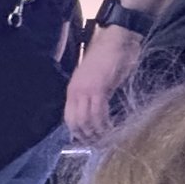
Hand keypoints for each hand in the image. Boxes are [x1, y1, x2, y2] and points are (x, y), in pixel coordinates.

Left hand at [67, 24, 143, 142]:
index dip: (77, 132)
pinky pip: (98, 113)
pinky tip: (110, 129)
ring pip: (86, 120)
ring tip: (106, 139)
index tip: (87, 140)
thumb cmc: (109, 58)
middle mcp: (75, 91)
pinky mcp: (98, 88)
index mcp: (72, 90)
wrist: (116, 39)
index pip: (68, 118)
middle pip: (75, 122)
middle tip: (98, 144)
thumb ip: (94, 96)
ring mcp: (85, 90)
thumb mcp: (97, 80)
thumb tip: (97, 114)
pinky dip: (104, 124)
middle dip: (86, 136)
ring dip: (96, 133)